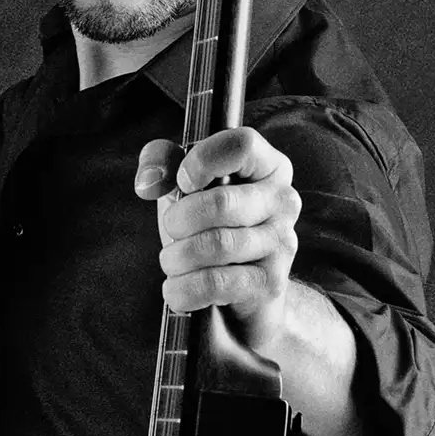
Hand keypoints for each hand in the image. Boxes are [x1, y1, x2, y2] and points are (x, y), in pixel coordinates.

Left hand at [134, 128, 300, 352]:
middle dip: (179, 221)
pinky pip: (216, 283)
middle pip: (221, 203)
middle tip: (172, 231)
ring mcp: (282, 243)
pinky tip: (179, 288)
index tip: (182, 183)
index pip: (242, 145)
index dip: (202, 161)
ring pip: (216, 245)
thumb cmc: (209, 228)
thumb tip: (150, 181)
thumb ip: (162, 163)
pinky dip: (184, 288)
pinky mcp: (271, 283)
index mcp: (268, 166)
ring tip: (173, 261)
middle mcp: (284, 201)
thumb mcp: (185, 189)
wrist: (241, 290)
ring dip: (177, 257)